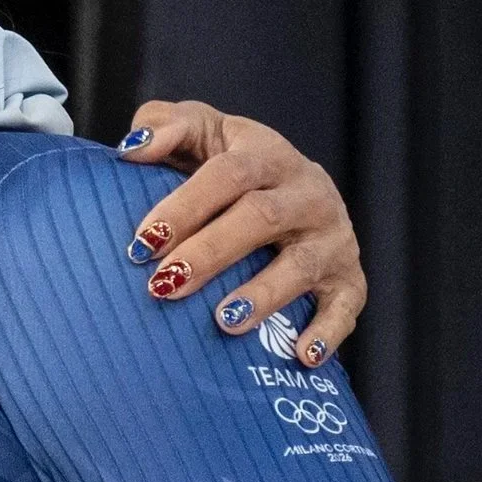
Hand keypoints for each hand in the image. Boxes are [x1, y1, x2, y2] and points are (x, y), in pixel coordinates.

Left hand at [116, 101, 365, 366]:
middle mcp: (306, 192)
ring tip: (223, 322)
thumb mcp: (201, 131)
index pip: (227, 174)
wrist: (292, 187)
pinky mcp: (349, 276)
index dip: (186, 205)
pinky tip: (301, 356)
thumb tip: (132, 147)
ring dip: (264, 294)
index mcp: (267, 153)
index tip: (144, 241)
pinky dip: (327, 331)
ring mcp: (332, 235)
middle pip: (261, 217)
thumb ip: (165, 126)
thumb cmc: (231, 164)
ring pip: (302, 264)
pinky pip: (346, 305)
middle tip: (164, 285)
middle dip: (211, 253)